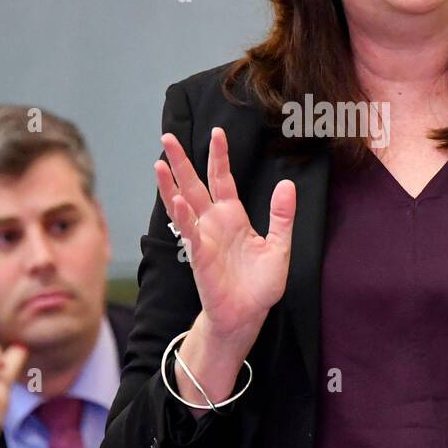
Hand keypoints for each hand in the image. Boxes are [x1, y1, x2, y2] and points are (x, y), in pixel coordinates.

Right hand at [155, 127, 294, 356]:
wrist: (248, 314)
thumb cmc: (260, 284)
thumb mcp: (279, 246)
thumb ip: (282, 216)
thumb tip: (287, 184)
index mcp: (233, 216)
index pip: (223, 179)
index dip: (219, 156)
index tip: (217, 132)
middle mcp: (213, 222)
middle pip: (194, 184)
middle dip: (181, 161)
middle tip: (168, 136)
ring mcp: (204, 237)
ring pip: (183, 204)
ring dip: (171, 184)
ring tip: (160, 162)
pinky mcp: (200, 255)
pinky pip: (189, 232)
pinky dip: (182, 215)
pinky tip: (176, 199)